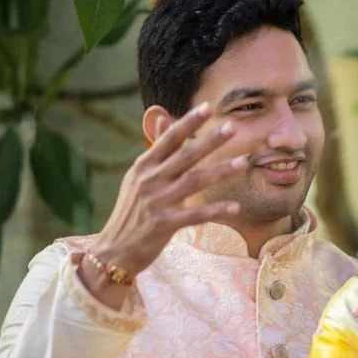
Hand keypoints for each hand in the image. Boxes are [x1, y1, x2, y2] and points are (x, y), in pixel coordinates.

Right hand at [90, 102, 248, 278]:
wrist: (114, 250)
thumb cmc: (131, 212)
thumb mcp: (137, 177)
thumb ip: (155, 150)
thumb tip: (162, 118)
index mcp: (143, 166)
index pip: (168, 139)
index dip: (188, 122)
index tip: (208, 107)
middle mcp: (149, 180)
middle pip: (185, 156)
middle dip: (210, 140)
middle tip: (232, 127)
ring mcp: (157, 202)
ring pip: (195, 181)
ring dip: (221, 171)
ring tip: (243, 162)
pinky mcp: (164, 224)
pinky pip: (196, 214)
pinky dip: (216, 210)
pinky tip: (235, 207)